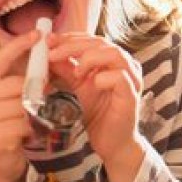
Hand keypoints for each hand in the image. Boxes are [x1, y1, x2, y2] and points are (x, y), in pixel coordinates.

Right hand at [0, 30, 38, 181]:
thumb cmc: (6, 126)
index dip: (19, 44)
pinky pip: (26, 123)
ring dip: (35, 114)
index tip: (38, 34)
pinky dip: (32, 129)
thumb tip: (46, 57)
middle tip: (43, 100)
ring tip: (29, 122)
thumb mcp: (10, 100)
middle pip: (19, 83)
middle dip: (36, 91)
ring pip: (25, 104)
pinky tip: (25, 135)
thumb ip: (21, 81)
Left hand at [47, 33, 144, 163]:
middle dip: (73, 46)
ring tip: (75, 73)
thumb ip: (67, 70)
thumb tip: (50, 54)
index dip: (70, 38)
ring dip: (90, 58)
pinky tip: (92, 84)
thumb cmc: (98, 115)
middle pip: (101, 43)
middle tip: (52, 53)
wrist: (111, 143)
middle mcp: (124, 65)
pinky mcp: (131, 95)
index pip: (92, 39)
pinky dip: (103, 78)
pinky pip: (120, 77)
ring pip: (114, 54)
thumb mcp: (77, 88)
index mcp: (112, 60)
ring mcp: (131, 79)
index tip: (49, 41)